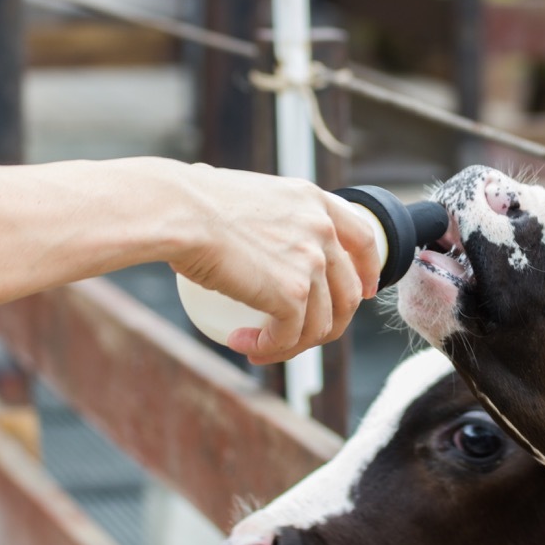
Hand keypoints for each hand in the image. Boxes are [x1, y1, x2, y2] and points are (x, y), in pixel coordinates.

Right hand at [166, 164, 380, 363]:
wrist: (175, 212)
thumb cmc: (191, 201)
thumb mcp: (250, 195)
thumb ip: (270, 215)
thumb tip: (251, 229)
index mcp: (314, 201)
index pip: (364, 239)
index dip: (368, 270)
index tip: (365, 292)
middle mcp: (322, 231)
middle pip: (348, 293)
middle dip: (330, 323)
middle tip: (297, 336)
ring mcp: (311, 263)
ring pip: (321, 324)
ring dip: (293, 345)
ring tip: (258, 346)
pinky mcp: (292, 295)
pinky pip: (291, 337)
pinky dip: (270, 349)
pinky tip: (243, 344)